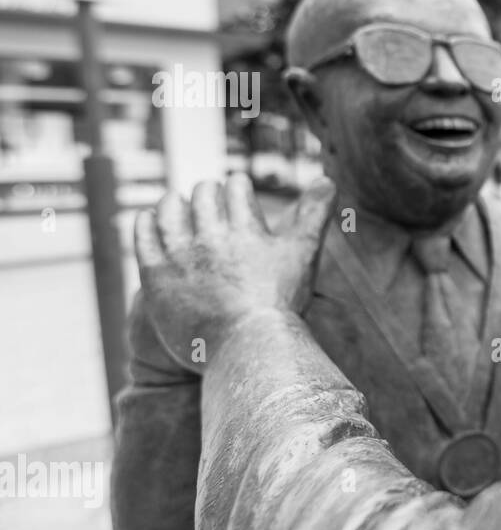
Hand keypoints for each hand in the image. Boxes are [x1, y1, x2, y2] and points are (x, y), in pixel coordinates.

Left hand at [134, 174, 336, 371]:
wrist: (248, 350)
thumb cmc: (281, 304)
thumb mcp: (303, 254)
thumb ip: (315, 214)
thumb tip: (329, 179)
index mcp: (246, 227)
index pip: (237, 188)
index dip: (238, 185)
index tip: (237, 186)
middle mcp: (210, 235)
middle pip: (203, 196)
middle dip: (208, 191)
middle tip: (208, 192)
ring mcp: (180, 256)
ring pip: (169, 210)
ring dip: (173, 201)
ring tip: (174, 201)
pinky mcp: (156, 276)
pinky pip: (143, 237)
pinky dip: (144, 222)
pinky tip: (146, 219)